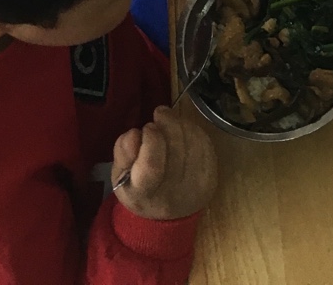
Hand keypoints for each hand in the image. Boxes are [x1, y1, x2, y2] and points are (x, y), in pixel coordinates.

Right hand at [112, 105, 216, 219]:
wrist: (168, 215)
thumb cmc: (139, 189)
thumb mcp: (120, 175)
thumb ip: (123, 152)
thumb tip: (135, 133)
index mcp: (145, 195)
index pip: (152, 165)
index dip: (151, 139)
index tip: (147, 127)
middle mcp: (173, 193)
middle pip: (175, 146)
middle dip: (166, 123)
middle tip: (158, 117)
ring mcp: (196, 186)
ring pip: (191, 139)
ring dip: (179, 123)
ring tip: (168, 121)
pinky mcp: (211, 177)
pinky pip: (204, 141)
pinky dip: (192, 128)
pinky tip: (181, 129)